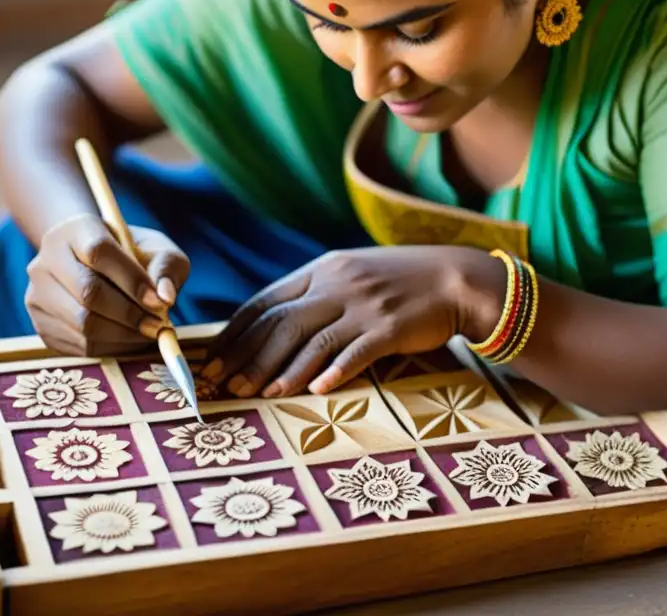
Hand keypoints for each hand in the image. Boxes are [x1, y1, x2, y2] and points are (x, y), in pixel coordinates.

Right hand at [24, 213, 190, 356]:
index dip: (131, 280)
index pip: (98, 252)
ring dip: (124, 335)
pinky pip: (80, 345)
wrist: (91, 265)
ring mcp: (37, 295)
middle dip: (130, 314)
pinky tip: (131, 338)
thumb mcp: (156, 249)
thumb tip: (165, 297)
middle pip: (88, 292)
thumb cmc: (130, 254)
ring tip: (148, 332)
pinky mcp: (41, 325)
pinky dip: (113, 348)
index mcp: (74, 230)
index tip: (159, 301)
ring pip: (83, 324)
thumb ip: (166, 266)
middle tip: (158, 325)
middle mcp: (46, 260)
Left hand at [203, 246, 504, 397]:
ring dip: (282, 371)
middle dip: (248, 358)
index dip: (235, 335)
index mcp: (321, 270)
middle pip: (281, 323)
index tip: (212, 361)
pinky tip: (316, 391)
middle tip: (225, 387)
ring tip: (260, 396)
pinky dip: (334, 372)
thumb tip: (270, 325)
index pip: (265, 303)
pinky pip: (357, 352)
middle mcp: (337, 284)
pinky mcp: (391, 327)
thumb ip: (313, 294)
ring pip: (312, 340)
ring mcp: (364, 305)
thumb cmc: (397, 282)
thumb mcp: (350, 274)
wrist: (454, 278)